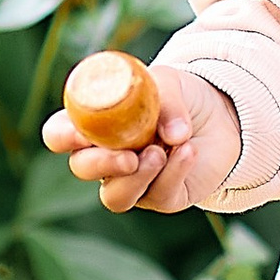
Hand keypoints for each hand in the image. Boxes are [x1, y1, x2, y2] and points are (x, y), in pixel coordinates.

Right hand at [40, 62, 238, 215]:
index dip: (62, 136)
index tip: (81, 133)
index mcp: (94, 123)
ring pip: (115, 196)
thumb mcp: (170, 82)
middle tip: (128, 156)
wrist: (220, 116)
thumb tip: (175, 136)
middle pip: (81, 169)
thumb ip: (167, 102)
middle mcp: (106, 156)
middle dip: (100, 164)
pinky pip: (158, 195)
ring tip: (160, 153)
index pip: (58, 134)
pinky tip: (189, 151)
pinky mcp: (162, 197)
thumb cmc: (181, 96)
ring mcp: (132, 180)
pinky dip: (174, 172)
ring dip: (135, 178)